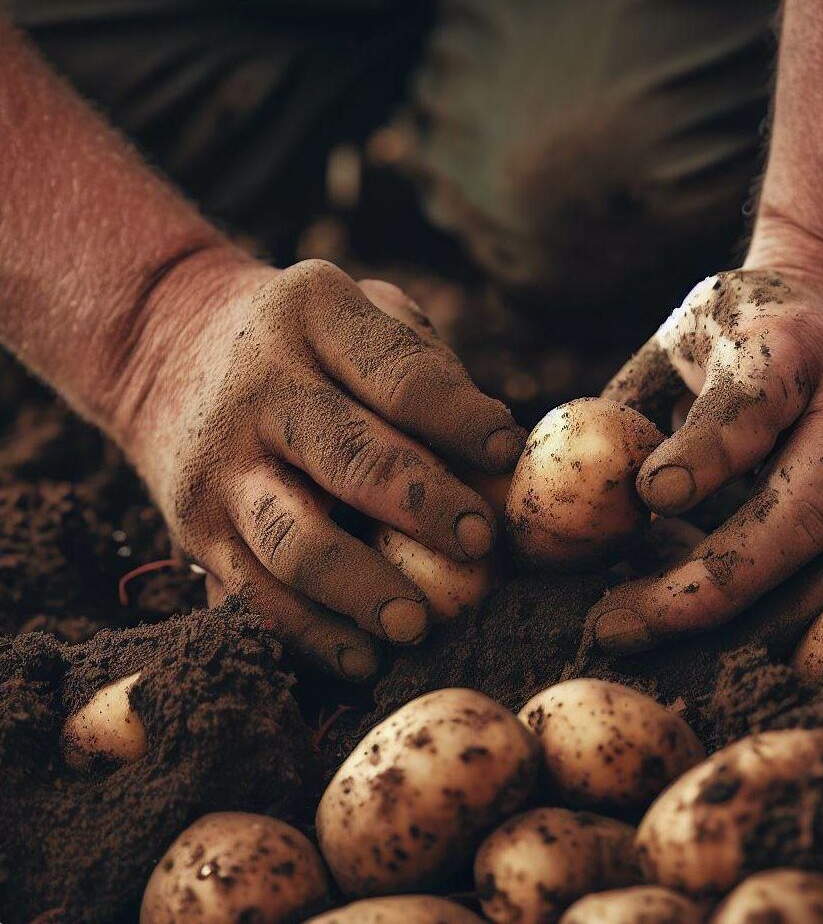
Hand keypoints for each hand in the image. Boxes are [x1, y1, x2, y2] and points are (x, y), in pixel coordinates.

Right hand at [117, 256, 523, 679]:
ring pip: (295, 542)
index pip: (402, 376)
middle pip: (351, 457)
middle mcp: (262, 388)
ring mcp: (221, 463)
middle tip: (480, 545)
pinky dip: (312, 635)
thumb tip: (502, 456)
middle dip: (424, 507)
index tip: (507, 457)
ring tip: (419, 624)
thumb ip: (426, 368)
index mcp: (314, 315)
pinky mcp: (193, 527)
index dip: (461, 421)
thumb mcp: (359, 311)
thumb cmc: (304, 341)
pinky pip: (255, 594)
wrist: (167, 346)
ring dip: (363, 589)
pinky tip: (365, 657)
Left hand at [585, 264, 822, 653]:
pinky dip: (775, 622)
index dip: (705, 456)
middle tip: (616, 622)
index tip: (648, 498)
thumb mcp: (680, 336)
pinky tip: (702, 635)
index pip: (752, 407)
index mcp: (789, 349)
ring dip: (736, 624)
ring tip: (643, 637)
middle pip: (800, 515)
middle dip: (710, 584)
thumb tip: (563, 492)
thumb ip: (632, 405)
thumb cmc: (740, 329)